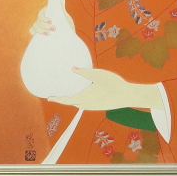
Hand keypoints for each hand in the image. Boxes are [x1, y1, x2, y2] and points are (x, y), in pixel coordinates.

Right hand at [29, 0, 73, 35]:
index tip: (50, 21)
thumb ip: (61, 9)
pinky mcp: (39, 33)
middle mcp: (42, 19)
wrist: (67, 36)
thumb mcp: (65, 17)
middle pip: (38, 21)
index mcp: (47, 13)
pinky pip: (32, 31)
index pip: (41, 14)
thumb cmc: (66, 25)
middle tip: (54, 29)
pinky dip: (34, 33)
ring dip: (40, 30)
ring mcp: (40, 26)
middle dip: (44, 25)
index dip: (44, 18)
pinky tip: (42, 36)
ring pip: (34, 26)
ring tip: (49, 34)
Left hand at [48, 67, 163, 110]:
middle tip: (57, 94)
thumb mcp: (97, 74)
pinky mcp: (99, 106)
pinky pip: (86, 103)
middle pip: (72, 103)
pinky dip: (81, 99)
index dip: (57, 98)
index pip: (66, 100)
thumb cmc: (112, 84)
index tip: (48, 97)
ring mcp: (93, 107)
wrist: (127, 95)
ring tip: (68, 93)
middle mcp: (86, 105)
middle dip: (64, 99)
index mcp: (83, 98)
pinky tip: (84, 93)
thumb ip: (84, 72)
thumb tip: (73, 68)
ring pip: (79, 104)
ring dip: (73, 100)